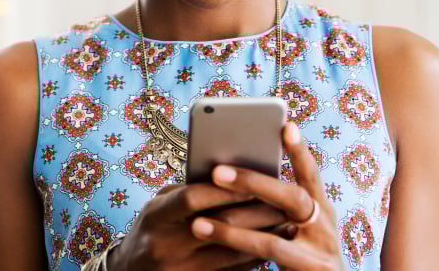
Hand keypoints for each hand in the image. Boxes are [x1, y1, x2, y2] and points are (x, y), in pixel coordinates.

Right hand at [106, 175, 293, 269]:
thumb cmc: (152, 230)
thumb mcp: (158, 207)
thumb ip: (187, 192)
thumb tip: (230, 176)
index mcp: (154, 217)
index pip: (192, 198)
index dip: (224, 189)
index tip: (254, 179)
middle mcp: (165, 245)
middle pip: (218, 225)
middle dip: (255, 212)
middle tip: (283, 200)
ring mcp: (180, 270)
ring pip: (231, 254)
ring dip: (263, 237)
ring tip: (286, 222)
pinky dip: (254, 259)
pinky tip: (271, 246)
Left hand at [188, 122, 342, 270]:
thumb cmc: (301, 258)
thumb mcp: (293, 228)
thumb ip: (274, 205)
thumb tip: (225, 175)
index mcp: (321, 208)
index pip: (311, 174)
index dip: (299, 151)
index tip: (286, 126)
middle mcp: (326, 227)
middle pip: (293, 198)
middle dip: (254, 182)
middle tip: (217, 172)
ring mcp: (321, 253)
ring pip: (273, 235)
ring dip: (232, 228)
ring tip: (197, 223)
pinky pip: (269, 256)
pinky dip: (237, 246)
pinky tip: (211, 237)